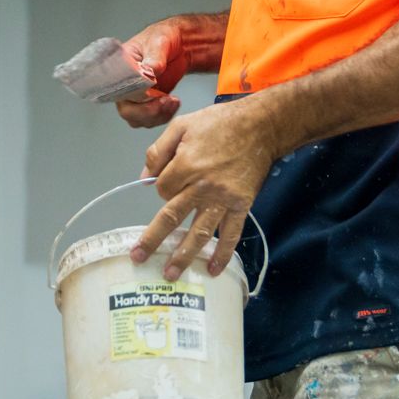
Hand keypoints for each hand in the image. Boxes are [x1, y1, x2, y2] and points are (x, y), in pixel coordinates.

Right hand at [116, 20, 189, 128]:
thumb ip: (154, 57)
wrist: (179, 45)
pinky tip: (173, 104)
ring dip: (156, 115)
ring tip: (172, 102)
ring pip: (136, 118)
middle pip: (125, 109)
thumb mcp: (158, 42)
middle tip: (164, 101)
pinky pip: (149, 119)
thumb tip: (150, 71)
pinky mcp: (147, 103)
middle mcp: (122, 84)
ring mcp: (134, 96)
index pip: (115, 88)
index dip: (129, 95)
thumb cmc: (163, 38)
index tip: (148, 92)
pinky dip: (162, 116)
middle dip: (146, 111)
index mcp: (118, 67)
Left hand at [129, 98, 277, 279]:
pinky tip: (214, 270)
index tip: (168, 184)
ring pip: (199, 232)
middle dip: (153, 240)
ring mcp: (222, 199)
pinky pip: (231, 234)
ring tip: (170, 274)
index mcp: (185, 165)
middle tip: (138, 258)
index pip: (161, 189)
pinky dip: (222, 253)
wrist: (260, 126)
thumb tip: (144, 177)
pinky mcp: (241, 205)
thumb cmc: (218, 124)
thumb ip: (159, 150)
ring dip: (183, 255)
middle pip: (171, 217)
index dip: (160, 188)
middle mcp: (201, 187)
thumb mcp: (182, 125)